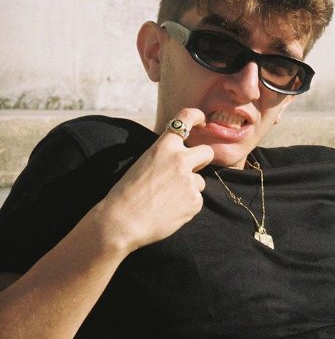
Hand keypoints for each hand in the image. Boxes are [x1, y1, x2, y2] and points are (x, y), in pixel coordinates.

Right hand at [95, 108, 213, 253]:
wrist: (122, 221)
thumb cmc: (127, 193)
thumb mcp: (144, 163)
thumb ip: (164, 157)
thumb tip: (183, 160)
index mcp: (164, 146)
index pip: (185, 118)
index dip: (197, 116)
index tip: (202, 120)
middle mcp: (180, 160)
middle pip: (207, 152)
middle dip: (203, 159)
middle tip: (192, 169)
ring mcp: (190, 181)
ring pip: (199, 182)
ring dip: (189, 189)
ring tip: (166, 200)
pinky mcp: (195, 201)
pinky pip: (196, 201)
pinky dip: (186, 206)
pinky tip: (169, 211)